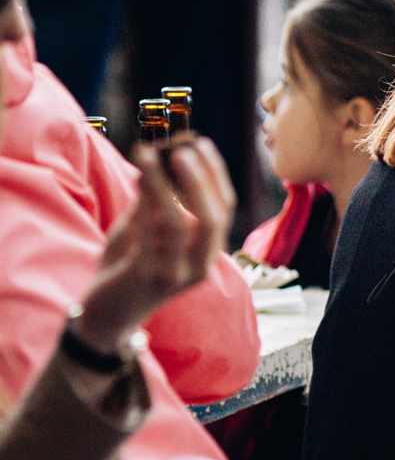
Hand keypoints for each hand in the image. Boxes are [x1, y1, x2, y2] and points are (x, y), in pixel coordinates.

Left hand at [73, 139, 234, 354]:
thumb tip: (155, 159)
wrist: (104, 316)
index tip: (199, 142)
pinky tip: (139, 179)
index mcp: (206, 251)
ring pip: (182, 221)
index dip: (214, 173)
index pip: (224, 207)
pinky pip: (154, 235)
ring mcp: (179, 273)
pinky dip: (148, 202)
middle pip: (213, 216)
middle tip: (182, 147)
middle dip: (199, 178)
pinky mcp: (153, 278)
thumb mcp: (141, 230)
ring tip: (151, 154)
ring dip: (166, 183)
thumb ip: (151, 202)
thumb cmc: (125, 270)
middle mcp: (201, 264)